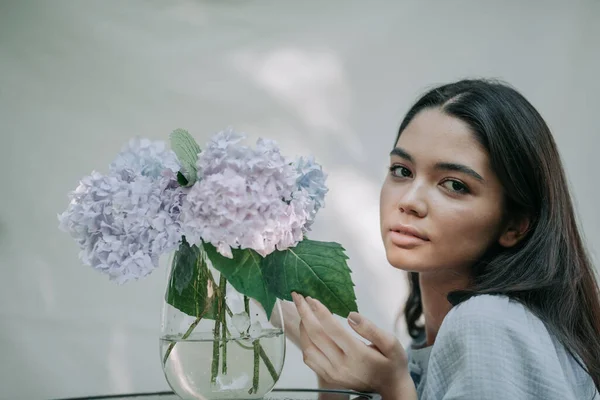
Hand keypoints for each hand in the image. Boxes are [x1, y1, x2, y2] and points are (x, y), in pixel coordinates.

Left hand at [292, 292, 415, 398]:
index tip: (311, 297)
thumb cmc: (391, 363)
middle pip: (315, 336)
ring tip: (303, 311)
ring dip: (302, 327)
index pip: (332, 329)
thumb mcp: (391, 344)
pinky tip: (308, 330)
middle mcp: (341, 365)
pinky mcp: (329, 377)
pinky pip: (310, 359)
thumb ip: (371, 329)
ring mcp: (333, 373)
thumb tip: (351, 315)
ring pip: (308, 348)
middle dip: (304, 313)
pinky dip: (305, 342)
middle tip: (298, 296)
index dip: (319, 311)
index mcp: (357, 354)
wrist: (390, 388)